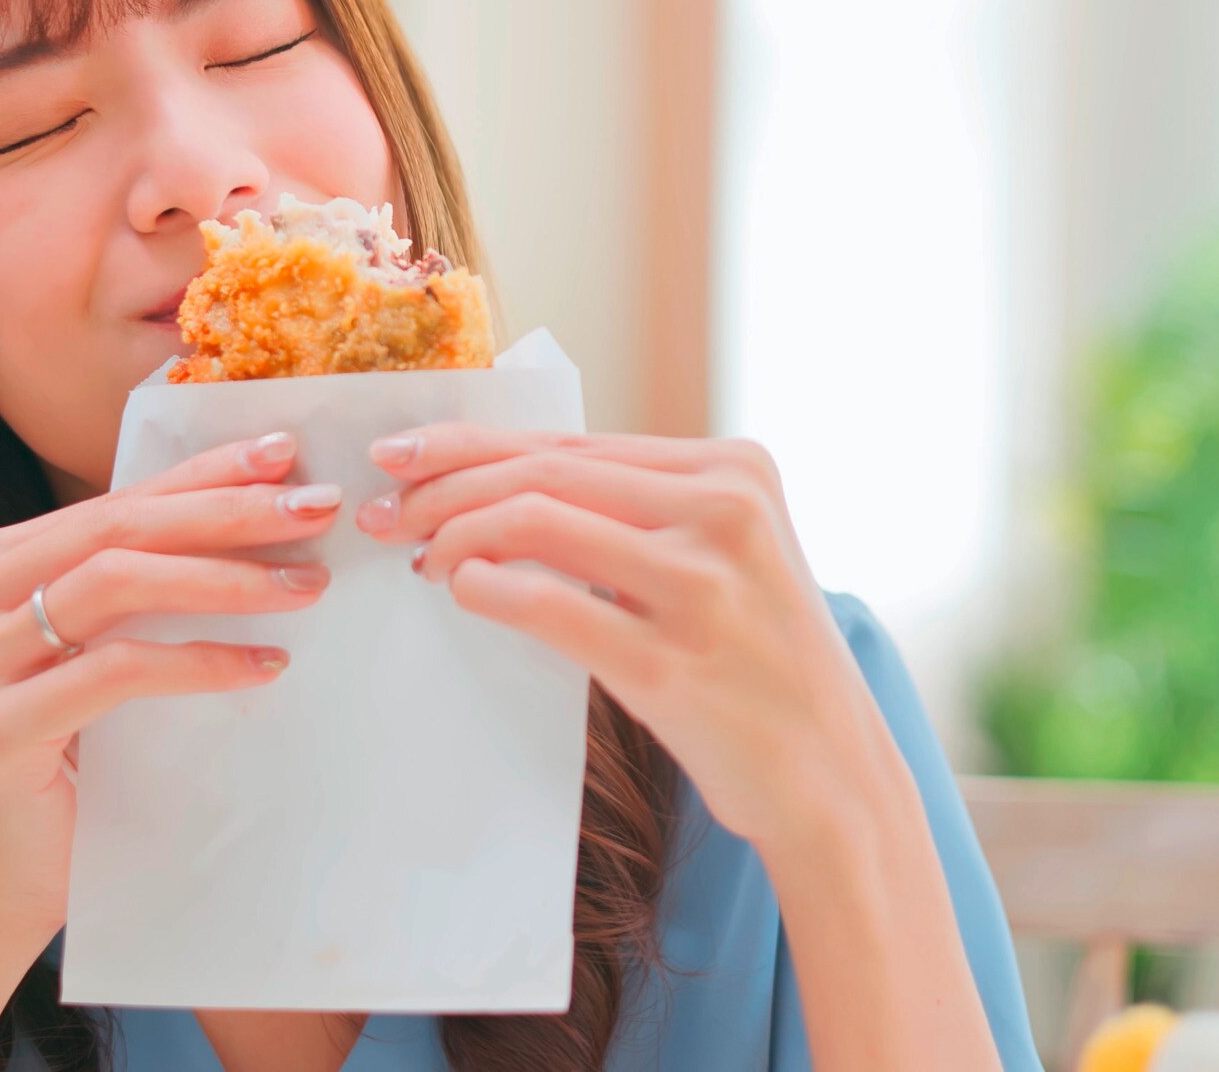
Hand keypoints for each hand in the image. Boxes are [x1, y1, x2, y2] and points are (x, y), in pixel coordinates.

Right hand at [0, 431, 340, 952]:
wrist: (3, 881)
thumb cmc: (70, 758)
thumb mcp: (94, 651)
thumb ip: (134, 583)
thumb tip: (259, 513)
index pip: (112, 502)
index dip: (202, 474)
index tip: (285, 456)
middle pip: (115, 531)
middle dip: (225, 512)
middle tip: (314, 508)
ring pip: (113, 585)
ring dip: (223, 579)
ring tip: (306, 584)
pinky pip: (116, 671)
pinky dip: (199, 661)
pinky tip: (265, 665)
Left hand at [356, 426, 898, 853]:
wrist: (833, 775)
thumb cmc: (760, 666)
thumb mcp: (725, 558)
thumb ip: (641, 510)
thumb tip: (500, 483)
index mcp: (737, 469)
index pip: (575, 442)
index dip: (474, 444)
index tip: (403, 456)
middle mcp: (726, 510)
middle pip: (546, 471)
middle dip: (446, 485)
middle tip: (385, 512)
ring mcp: (704, 585)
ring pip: (538, 522)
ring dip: (456, 536)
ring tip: (420, 561)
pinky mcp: (675, 662)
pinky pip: (550, 605)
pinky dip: (489, 588)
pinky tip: (460, 591)